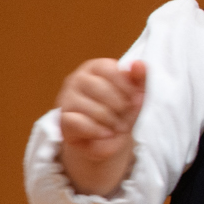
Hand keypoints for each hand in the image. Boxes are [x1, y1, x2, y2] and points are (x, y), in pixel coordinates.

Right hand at [57, 58, 145, 197]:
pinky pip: (80, 124)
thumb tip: (138, 64)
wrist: (108, 140)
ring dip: (112, 122)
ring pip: (94, 109)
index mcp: (95, 67)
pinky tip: (106, 133)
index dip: (126, 87)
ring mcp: (66, 99)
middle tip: (124, 115)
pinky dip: (98, 131)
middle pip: (102, 90)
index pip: (110, 69)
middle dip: (120, 107)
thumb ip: (140, 78)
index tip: (134, 99)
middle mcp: (76, 79)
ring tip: (115, 126)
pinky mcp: (63, 120)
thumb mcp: (136, 94)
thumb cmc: (121, 111)